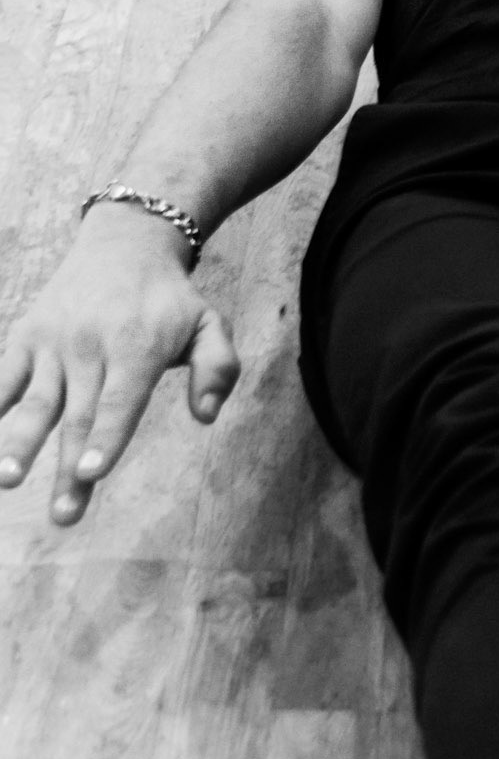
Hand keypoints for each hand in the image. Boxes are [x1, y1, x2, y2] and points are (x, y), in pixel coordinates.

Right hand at [0, 212, 238, 526]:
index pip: (120, 401)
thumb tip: (206, 417)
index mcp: (136, 347)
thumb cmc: (170, 299)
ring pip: (36, 402)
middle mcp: (91, 345)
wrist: (123, 243)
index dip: (105, 438)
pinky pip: (2, 375)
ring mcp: (54, 342)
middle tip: (64, 515)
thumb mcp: (209, 325)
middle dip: (68, 468)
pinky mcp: (27, 336)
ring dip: (19, 443)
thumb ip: (217, 369)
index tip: (91, 472)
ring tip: (7, 480)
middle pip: (79, 415)